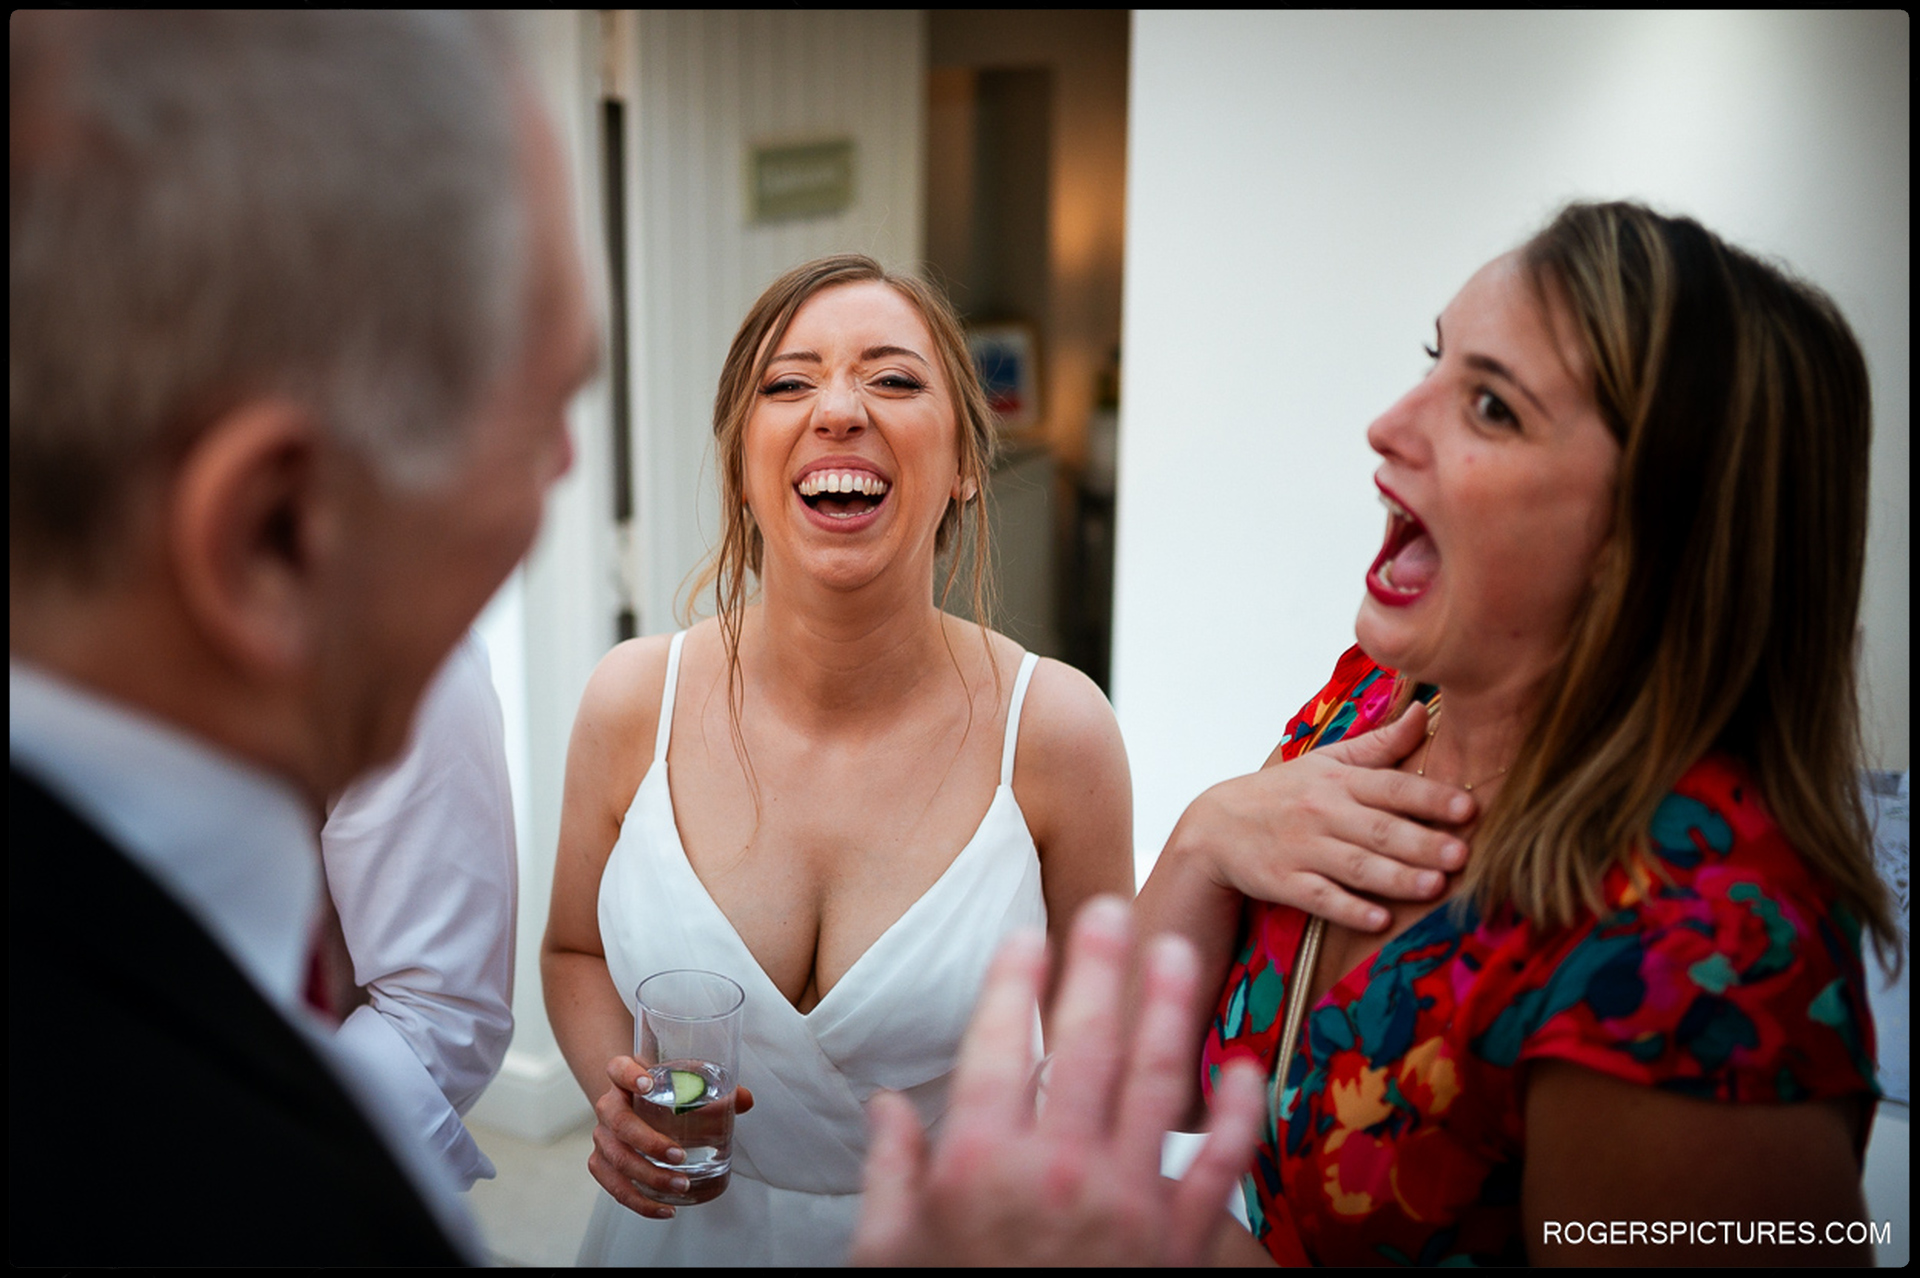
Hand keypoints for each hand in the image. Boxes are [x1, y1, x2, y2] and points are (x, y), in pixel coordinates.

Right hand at [587, 1057, 754, 1219]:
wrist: (634, 1107)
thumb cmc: (662, 1093)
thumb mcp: (685, 1083)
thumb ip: (716, 1089)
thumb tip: (744, 1100)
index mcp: (624, 1078)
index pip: (618, 1069)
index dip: (629, 1075)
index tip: (648, 1084)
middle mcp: (609, 1106)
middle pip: (618, 1122)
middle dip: (649, 1142)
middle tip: (679, 1155)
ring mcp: (603, 1136)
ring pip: (616, 1158)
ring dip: (648, 1176)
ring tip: (680, 1184)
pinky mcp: (603, 1163)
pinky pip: (615, 1186)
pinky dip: (640, 1202)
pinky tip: (665, 1208)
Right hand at [851, 897, 1266, 1266]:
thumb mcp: (888, 1258)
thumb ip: (891, 1177)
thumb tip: (887, 1110)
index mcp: (980, 1164)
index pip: (1000, 1046)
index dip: (1014, 982)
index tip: (1027, 934)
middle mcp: (1058, 1170)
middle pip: (1084, 1046)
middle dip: (1099, 968)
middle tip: (1111, 909)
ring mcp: (1125, 1205)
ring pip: (1157, 1084)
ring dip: (1171, 1011)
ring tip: (1181, 951)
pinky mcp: (1176, 1245)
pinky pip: (1218, 1168)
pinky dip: (1238, 1116)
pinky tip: (1245, 1067)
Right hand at [1176, 702, 1473, 931]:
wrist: (1215, 826)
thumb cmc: (1282, 793)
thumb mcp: (1326, 761)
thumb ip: (1380, 744)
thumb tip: (1424, 712)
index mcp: (1337, 781)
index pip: (1390, 786)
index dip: (1429, 797)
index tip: (1465, 808)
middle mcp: (1321, 813)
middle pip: (1378, 829)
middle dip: (1421, 842)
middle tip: (1461, 854)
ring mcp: (1301, 849)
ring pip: (1355, 865)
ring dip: (1396, 878)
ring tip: (1435, 888)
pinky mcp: (1284, 882)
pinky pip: (1320, 898)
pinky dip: (1349, 909)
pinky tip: (1379, 921)